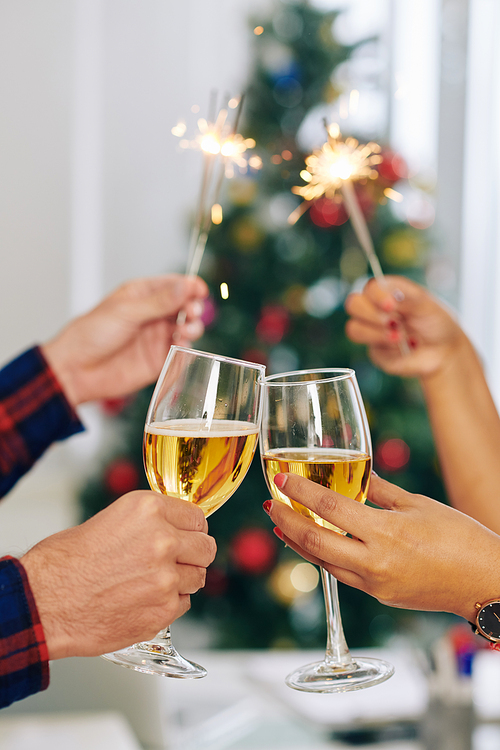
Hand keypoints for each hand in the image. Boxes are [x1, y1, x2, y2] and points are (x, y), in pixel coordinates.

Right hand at [21, 491, 216, 658]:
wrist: (45, 601)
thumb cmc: (67, 561)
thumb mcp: (113, 519)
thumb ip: (151, 522)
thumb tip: (177, 529)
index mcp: (149, 510)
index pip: (196, 516)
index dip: (191, 529)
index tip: (187, 536)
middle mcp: (163, 540)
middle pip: (206, 547)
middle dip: (194, 554)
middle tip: (177, 561)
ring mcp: (166, 577)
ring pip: (198, 577)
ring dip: (182, 581)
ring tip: (150, 583)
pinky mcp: (163, 609)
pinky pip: (184, 603)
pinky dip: (168, 603)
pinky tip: (142, 600)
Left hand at [41, 274, 207, 405]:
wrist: (76, 369)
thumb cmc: (91, 334)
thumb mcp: (126, 312)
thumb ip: (159, 302)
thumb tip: (185, 286)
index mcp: (142, 295)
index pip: (174, 285)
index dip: (190, 286)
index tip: (200, 290)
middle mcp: (153, 315)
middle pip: (185, 307)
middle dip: (193, 307)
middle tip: (192, 312)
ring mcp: (158, 338)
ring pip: (187, 328)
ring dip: (192, 327)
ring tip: (185, 330)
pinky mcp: (160, 360)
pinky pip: (182, 353)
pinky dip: (187, 349)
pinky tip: (181, 346)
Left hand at [264, 473, 499, 622]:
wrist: (484, 583)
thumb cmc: (460, 538)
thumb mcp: (419, 505)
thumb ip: (381, 490)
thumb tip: (357, 472)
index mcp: (386, 533)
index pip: (330, 507)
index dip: (300, 492)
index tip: (281, 479)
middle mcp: (374, 562)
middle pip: (313, 540)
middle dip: (285, 520)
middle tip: (270, 503)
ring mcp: (374, 584)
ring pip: (322, 562)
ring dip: (297, 541)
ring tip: (281, 522)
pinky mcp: (378, 596)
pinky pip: (340, 574)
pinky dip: (321, 556)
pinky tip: (313, 543)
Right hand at [345, 276, 469, 379]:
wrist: (444, 350)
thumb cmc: (436, 321)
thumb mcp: (426, 306)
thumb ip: (407, 300)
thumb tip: (389, 301)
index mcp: (386, 292)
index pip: (370, 288)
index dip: (376, 296)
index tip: (391, 305)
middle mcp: (374, 309)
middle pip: (353, 304)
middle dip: (372, 314)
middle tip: (394, 322)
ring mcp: (372, 330)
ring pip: (354, 329)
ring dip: (376, 333)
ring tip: (400, 338)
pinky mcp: (375, 351)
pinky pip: (371, 350)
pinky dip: (390, 349)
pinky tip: (406, 348)